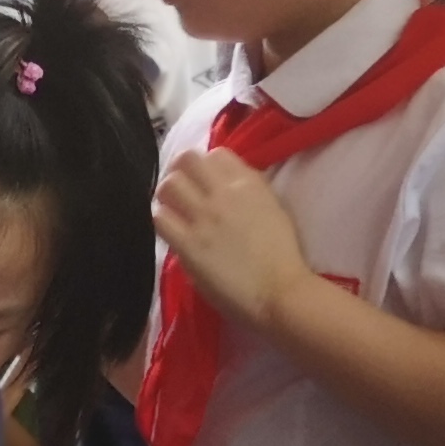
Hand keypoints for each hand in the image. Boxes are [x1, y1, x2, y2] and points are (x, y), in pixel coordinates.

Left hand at [152, 150, 315, 327]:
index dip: (206, 167)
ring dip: (168, 196)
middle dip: (181, 172)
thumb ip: (249, 193)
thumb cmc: (283, 255)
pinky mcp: (188, 244)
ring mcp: (204, 217)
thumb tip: (226, 187)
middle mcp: (223, 192)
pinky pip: (161, 218)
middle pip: (186, 160)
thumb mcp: (273, 209)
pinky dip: (163, 221)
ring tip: (174, 210)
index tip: (205, 181)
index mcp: (249, 183)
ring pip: (168, 185)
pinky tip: (172, 232)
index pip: (215, 153)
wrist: (281, 291)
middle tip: (182, 192)